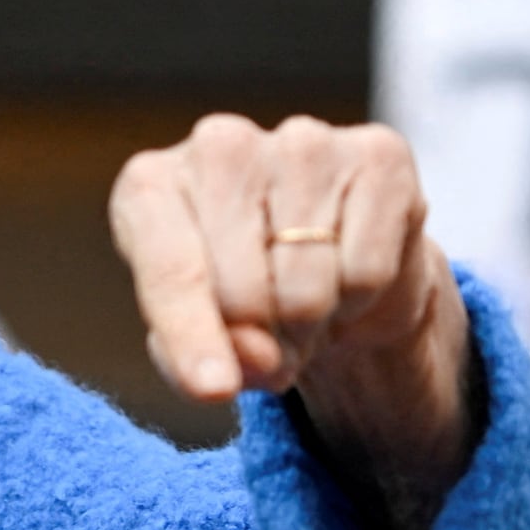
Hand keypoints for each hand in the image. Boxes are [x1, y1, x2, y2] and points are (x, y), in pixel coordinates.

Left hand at [112, 114, 479, 528]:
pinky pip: (367, 269)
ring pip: (308, 287)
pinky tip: (347, 266)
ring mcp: (302, 141)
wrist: (331, 262)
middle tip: (269, 330)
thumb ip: (196, 358)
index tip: (213, 388)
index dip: (193, 336)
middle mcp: (220, 145)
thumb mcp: (195, 340)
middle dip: (262, 338)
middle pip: (243, 291)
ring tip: (305, 299)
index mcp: (150, 186)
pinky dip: (361, 296)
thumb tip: (256, 355)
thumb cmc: (241, 297)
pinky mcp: (379, 153)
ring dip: (312, 322)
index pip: (170, 268)